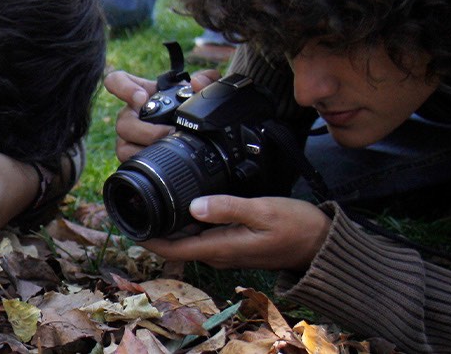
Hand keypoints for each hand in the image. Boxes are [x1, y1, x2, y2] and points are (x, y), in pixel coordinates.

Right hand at [104, 68, 221, 161]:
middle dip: (143, 130)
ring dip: (144, 147)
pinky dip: (142, 161)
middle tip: (166, 132)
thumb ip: (205, 81)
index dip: (122, 87)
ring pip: (122, 143)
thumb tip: (198, 82)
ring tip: (165, 147)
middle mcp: (130, 115)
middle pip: (122, 120)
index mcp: (141, 94)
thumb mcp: (197, 94)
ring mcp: (128, 136)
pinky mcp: (131, 154)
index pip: (117, 81)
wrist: (190, 136)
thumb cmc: (187, 111)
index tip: (141, 98)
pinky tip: (159, 160)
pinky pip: (126, 159)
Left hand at [140, 195, 331, 271]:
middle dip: (155, 227)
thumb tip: (193, 207)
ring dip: (172, 223)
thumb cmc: (296, 226)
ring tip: (155, 197)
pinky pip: (204, 235)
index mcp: (221, 248)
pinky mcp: (234, 243)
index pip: (173, 250)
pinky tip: (187, 203)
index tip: (129, 222)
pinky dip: (190, 222)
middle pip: (176, 245)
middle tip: (137, 200)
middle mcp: (219, 254)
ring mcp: (226, 250)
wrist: (321, 244)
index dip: (148, 238)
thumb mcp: (262, 211)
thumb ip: (227, 208)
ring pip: (189, 239)